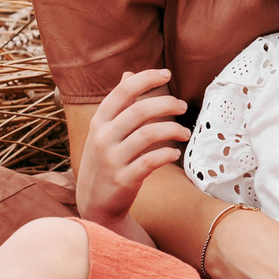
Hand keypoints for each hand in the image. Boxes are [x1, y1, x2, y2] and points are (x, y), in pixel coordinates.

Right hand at [75, 70, 189, 242]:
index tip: (166, 74)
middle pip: (140, 110)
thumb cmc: (103, 162)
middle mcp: (102, 138)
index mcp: (99, 122)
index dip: (146, 78)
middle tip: (182, 106)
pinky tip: (175, 154)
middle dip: (166, 103)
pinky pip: (150, 161)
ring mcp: (111, 159)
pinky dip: (166, 155)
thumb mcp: (103, 131)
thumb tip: (128, 74)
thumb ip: (117, 104)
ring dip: (172, 130)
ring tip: (185, 133)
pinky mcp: (123, 180)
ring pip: (148, 134)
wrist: (94, 204)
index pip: (123, 91)